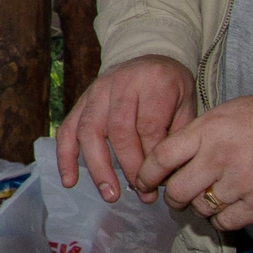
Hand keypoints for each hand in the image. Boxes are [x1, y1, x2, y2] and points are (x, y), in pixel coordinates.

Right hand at [55, 54, 195, 202]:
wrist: (150, 57)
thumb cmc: (172, 89)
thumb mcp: (186, 106)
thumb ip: (176, 137)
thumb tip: (166, 178)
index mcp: (154, 83)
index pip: (149, 127)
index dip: (153, 160)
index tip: (159, 184)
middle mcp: (121, 84)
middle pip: (119, 131)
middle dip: (129, 168)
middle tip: (141, 194)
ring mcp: (96, 91)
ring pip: (89, 131)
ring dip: (98, 167)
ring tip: (110, 194)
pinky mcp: (81, 100)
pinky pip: (67, 129)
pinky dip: (66, 156)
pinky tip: (70, 180)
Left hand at [137, 93, 252, 230]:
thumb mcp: (229, 113)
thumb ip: (199, 132)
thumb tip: (173, 152)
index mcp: (208, 132)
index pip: (161, 156)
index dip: (146, 173)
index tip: (142, 181)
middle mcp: (219, 159)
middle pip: (177, 190)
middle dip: (171, 197)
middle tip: (174, 196)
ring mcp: (240, 184)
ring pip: (200, 209)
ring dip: (198, 207)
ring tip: (205, 199)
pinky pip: (225, 222)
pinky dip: (221, 219)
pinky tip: (226, 209)